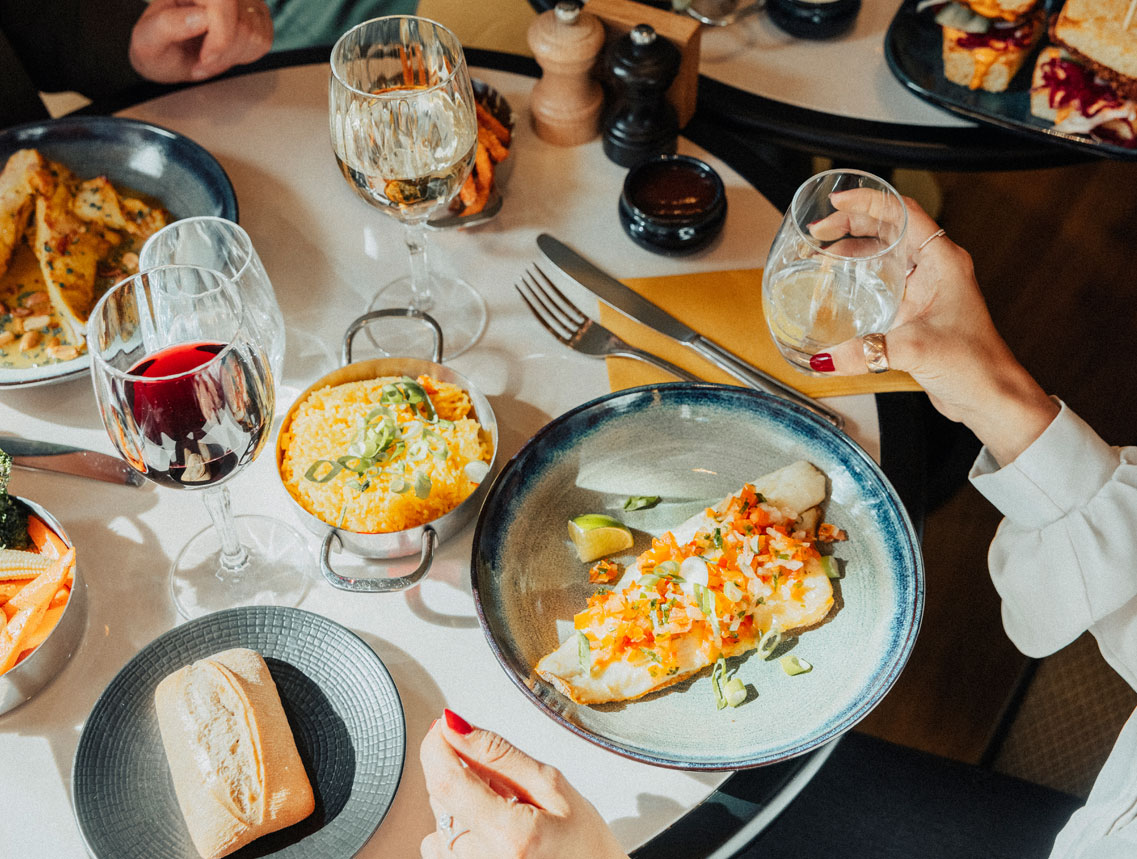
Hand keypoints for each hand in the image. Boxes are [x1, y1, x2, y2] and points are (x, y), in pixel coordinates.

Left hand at [129, 0, 272, 83]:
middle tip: (201, 63)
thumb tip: (201, 18)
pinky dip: (244, 56)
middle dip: (223, 55)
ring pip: (255, 35)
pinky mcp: (256, 15)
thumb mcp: (147, 40)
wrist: (169, 55)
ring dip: (232, 58)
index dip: (221, 36)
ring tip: (209, 58)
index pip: (222, 2)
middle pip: (242, 25)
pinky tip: (225, 53)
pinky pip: (263, 41)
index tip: (205, 57)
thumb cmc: (157, 46)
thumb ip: (167, 24)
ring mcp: (241, 0)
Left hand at [420, 710, 628, 858]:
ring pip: (439, 817)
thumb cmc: (584, 845)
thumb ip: (498, 754)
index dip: (437, 745)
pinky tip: (490, 829)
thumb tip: (455, 728)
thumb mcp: (551, 786)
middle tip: (500, 778)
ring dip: (460, 801)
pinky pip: (439, 843)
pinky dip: (459, 827)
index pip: (447, 782)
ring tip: (503, 810)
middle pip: (440, 796)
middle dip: (459, 772)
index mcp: (508, 836)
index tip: (443, 725)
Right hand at [809, 190, 1057, 465]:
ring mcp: (925, 288)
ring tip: (822, 251)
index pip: (902, 212)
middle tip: (818, 230)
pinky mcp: (915, 310)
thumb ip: (867, 351)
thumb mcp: (916, 350)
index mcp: (943, 261)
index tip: (837, 201)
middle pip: (888, 228)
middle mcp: (934, 268)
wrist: (989, 396)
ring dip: (852, 248)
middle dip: (851, 223)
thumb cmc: (974, 364)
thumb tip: (825, 358)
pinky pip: (882, 280)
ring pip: (884, 253)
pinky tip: (838, 284)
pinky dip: (857, 275)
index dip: (869, 200)